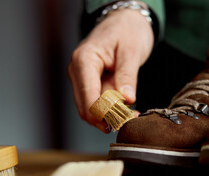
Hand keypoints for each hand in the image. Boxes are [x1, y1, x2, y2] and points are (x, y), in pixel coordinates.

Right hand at [68, 8, 153, 132]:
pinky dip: (109, 109)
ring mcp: (81, 77)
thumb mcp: (132, 51)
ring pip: (90, 107)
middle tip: (130, 119)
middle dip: (106, 117)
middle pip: (85, 106)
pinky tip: (125, 109)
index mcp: (84, 60)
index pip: (88, 96)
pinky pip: (96, 102)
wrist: (125, 21)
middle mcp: (77, 70)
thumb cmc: (127, 30)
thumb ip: (127, 76)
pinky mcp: (88, 82)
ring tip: (131, 114)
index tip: (121, 121)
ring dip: (109, 115)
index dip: (102, 113)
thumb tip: (127, 100)